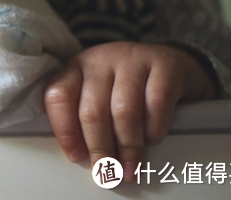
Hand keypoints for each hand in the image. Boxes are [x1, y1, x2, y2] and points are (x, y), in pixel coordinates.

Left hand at [44, 42, 215, 178]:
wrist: (172, 64)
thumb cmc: (130, 87)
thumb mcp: (101, 93)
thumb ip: (86, 117)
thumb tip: (83, 157)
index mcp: (77, 67)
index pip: (58, 96)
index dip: (65, 130)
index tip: (76, 157)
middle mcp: (100, 59)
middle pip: (92, 110)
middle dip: (100, 148)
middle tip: (107, 172)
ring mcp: (132, 59)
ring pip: (123, 111)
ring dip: (127, 146)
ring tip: (129, 168)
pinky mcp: (164, 64)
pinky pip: (156, 104)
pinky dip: (153, 128)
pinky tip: (153, 140)